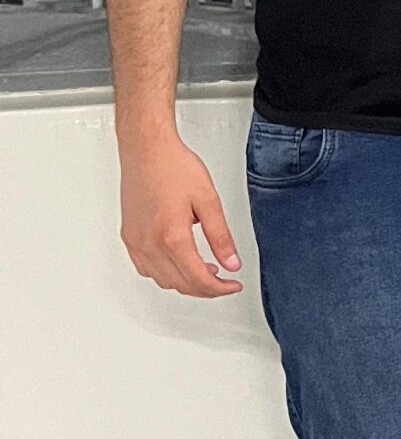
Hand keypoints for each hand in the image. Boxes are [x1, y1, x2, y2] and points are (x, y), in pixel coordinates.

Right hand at [120, 127, 243, 298]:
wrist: (146, 149)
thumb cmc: (173, 167)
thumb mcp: (209, 201)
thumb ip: (221, 237)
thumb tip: (232, 263)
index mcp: (171, 237)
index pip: (198, 279)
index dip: (220, 288)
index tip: (233, 284)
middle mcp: (149, 244)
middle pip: (180, 284)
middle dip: (205, 288)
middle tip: (224, 280)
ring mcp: (136, 241)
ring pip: (162, 280)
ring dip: (185, 282)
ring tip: (205, 270)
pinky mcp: (128, 236)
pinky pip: (146, 268)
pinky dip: (165, 273)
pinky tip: (180, 262)